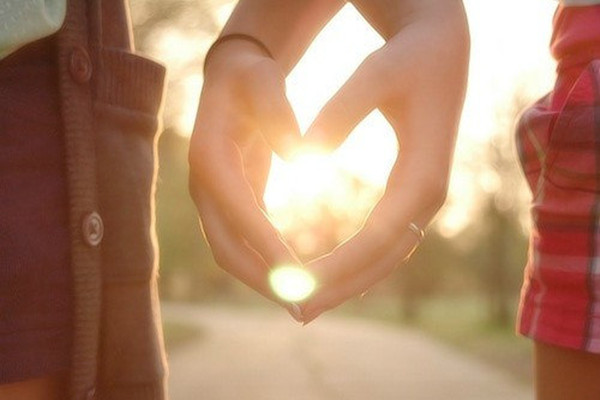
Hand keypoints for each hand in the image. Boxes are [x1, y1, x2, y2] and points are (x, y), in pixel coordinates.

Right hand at [188, 39, 303, 318]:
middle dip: (262, 278)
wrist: (232, 79)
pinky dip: (265, 263)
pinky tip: (294, 278)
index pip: (237, 211)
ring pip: (231, 253)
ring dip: (264, 280)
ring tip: (301, 304)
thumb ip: (278, 113)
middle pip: (225, 247)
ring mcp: (212, 198)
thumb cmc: (251, 78)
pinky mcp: (229, 202)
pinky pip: (243, 242)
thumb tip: (298, 156)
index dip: (264, 244)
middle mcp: (204, 185)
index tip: (296, 274)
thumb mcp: (265, 82)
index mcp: (209, 157)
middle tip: (301, 304)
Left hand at [299, 0, 469, 322]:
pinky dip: (359, 263)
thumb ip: (341, 111)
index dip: (338, 267)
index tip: (298, 287)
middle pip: (385, 258)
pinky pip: (386, 240)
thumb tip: (302, 154)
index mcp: (424, 173)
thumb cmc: (410, 55)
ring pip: (387, 256)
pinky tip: (331, 276)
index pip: (377, 236)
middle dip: (341, 287)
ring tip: (306, 305)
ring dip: (348, 283)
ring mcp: (424, 197)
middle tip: (297, 313)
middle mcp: (429, 195)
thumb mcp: (374, 73)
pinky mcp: (414, 192)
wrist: (443, 47)